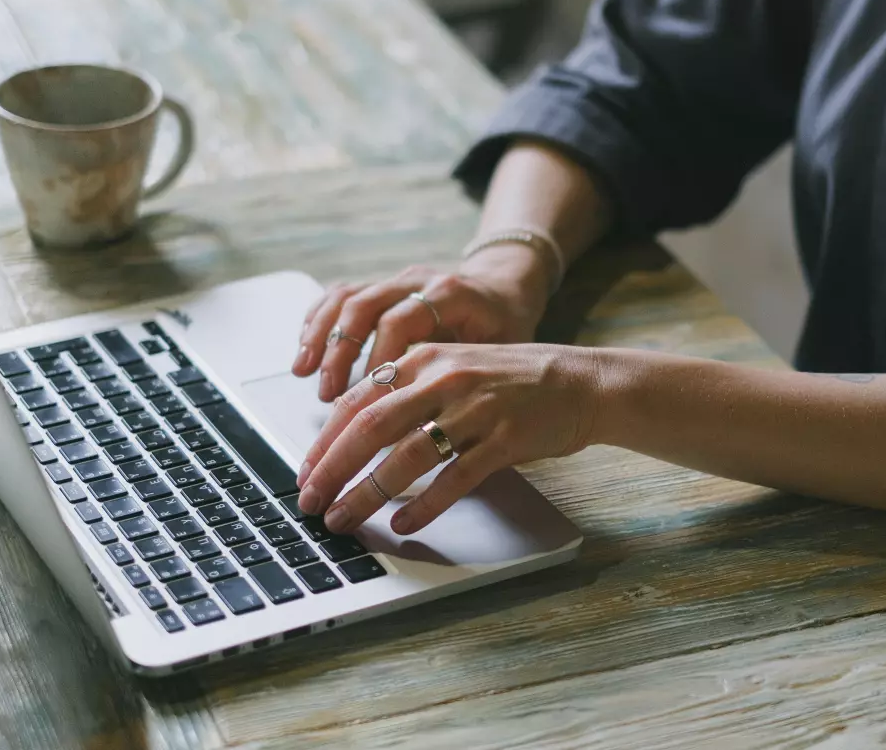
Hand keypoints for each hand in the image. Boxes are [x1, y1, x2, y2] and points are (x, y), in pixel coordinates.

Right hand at [292, 244, 552, 401]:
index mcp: (449, 294)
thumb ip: (462, 383)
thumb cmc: (504, 330)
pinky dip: (316, 322)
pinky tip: (305, 352)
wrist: (505, 290)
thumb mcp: (498, 355)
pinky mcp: (378, 287)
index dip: (378, 360)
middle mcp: (416, 281)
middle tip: (327, 395)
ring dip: (320, 338)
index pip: (400, 322)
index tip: (370, 399)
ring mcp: (394, 281)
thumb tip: (425, 432)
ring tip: (303, 374)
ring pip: (344, 298)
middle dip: (338, 354)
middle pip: (362, 306)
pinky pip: (337, 295)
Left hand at [295, 343, 603, 534]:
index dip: (324, 442)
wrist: (579, 382)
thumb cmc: (510, 382)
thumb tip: (352, 436)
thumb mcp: (451, 370)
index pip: (356, 401)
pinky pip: (454, 477)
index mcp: (423, 359)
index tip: (306, 474)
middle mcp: (443, 379)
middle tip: (311, 501)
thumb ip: (406, 393)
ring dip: (368, 493)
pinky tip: (402, 524)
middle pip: (370, 427)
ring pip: (407, 456)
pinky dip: (424, 505)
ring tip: (345, 519)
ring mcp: (474, 409)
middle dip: (332, 469)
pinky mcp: (504, 439)